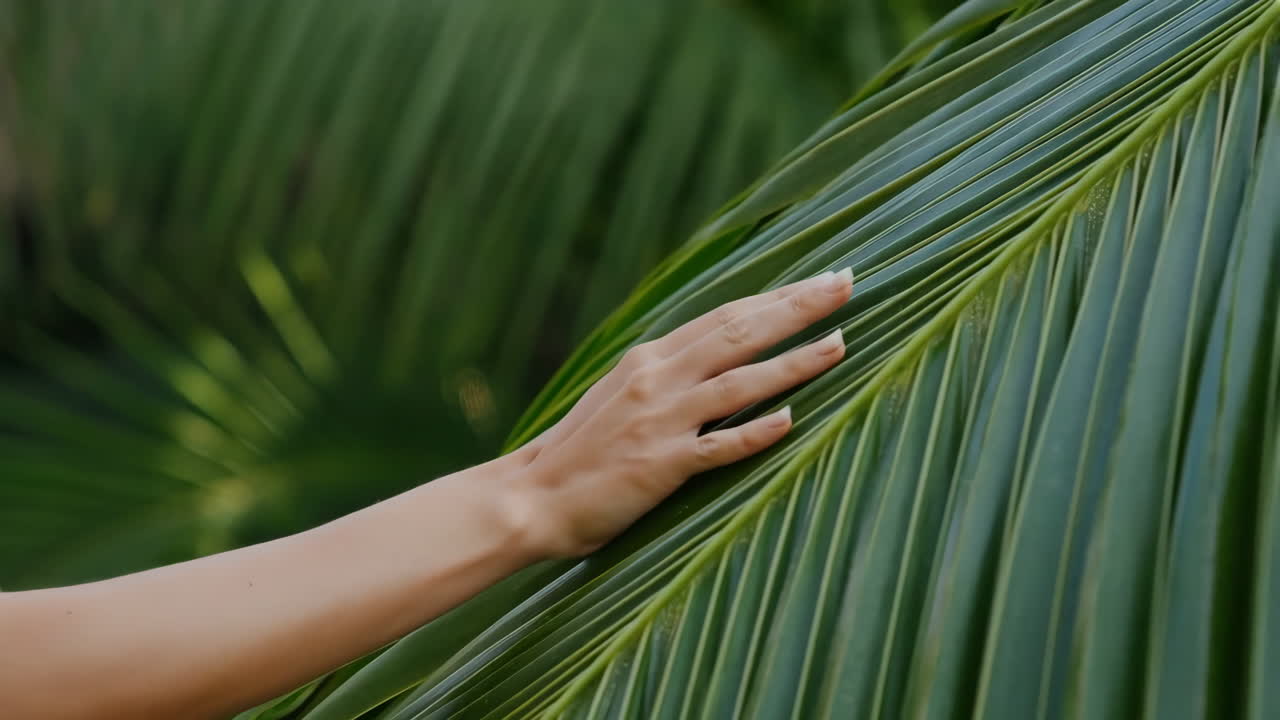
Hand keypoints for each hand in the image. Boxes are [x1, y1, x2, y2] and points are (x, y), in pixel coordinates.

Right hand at [506, 268, 852, 557]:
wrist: (531, 498)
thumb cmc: (578, 451)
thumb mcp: (619, 393)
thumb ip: (665, 373)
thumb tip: (714, 357)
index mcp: (649, 358)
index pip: (726, 316)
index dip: (778, 297)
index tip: (822, 281)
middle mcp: (657, 379)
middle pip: (740, 333)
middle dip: (797, 308)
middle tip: (845, 285)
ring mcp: (661, 420)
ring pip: (739, 382)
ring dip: (793, 363)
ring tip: (840, 345)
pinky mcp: (660, 466)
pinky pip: (717, 446)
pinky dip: (754, 431)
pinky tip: (791, 419)